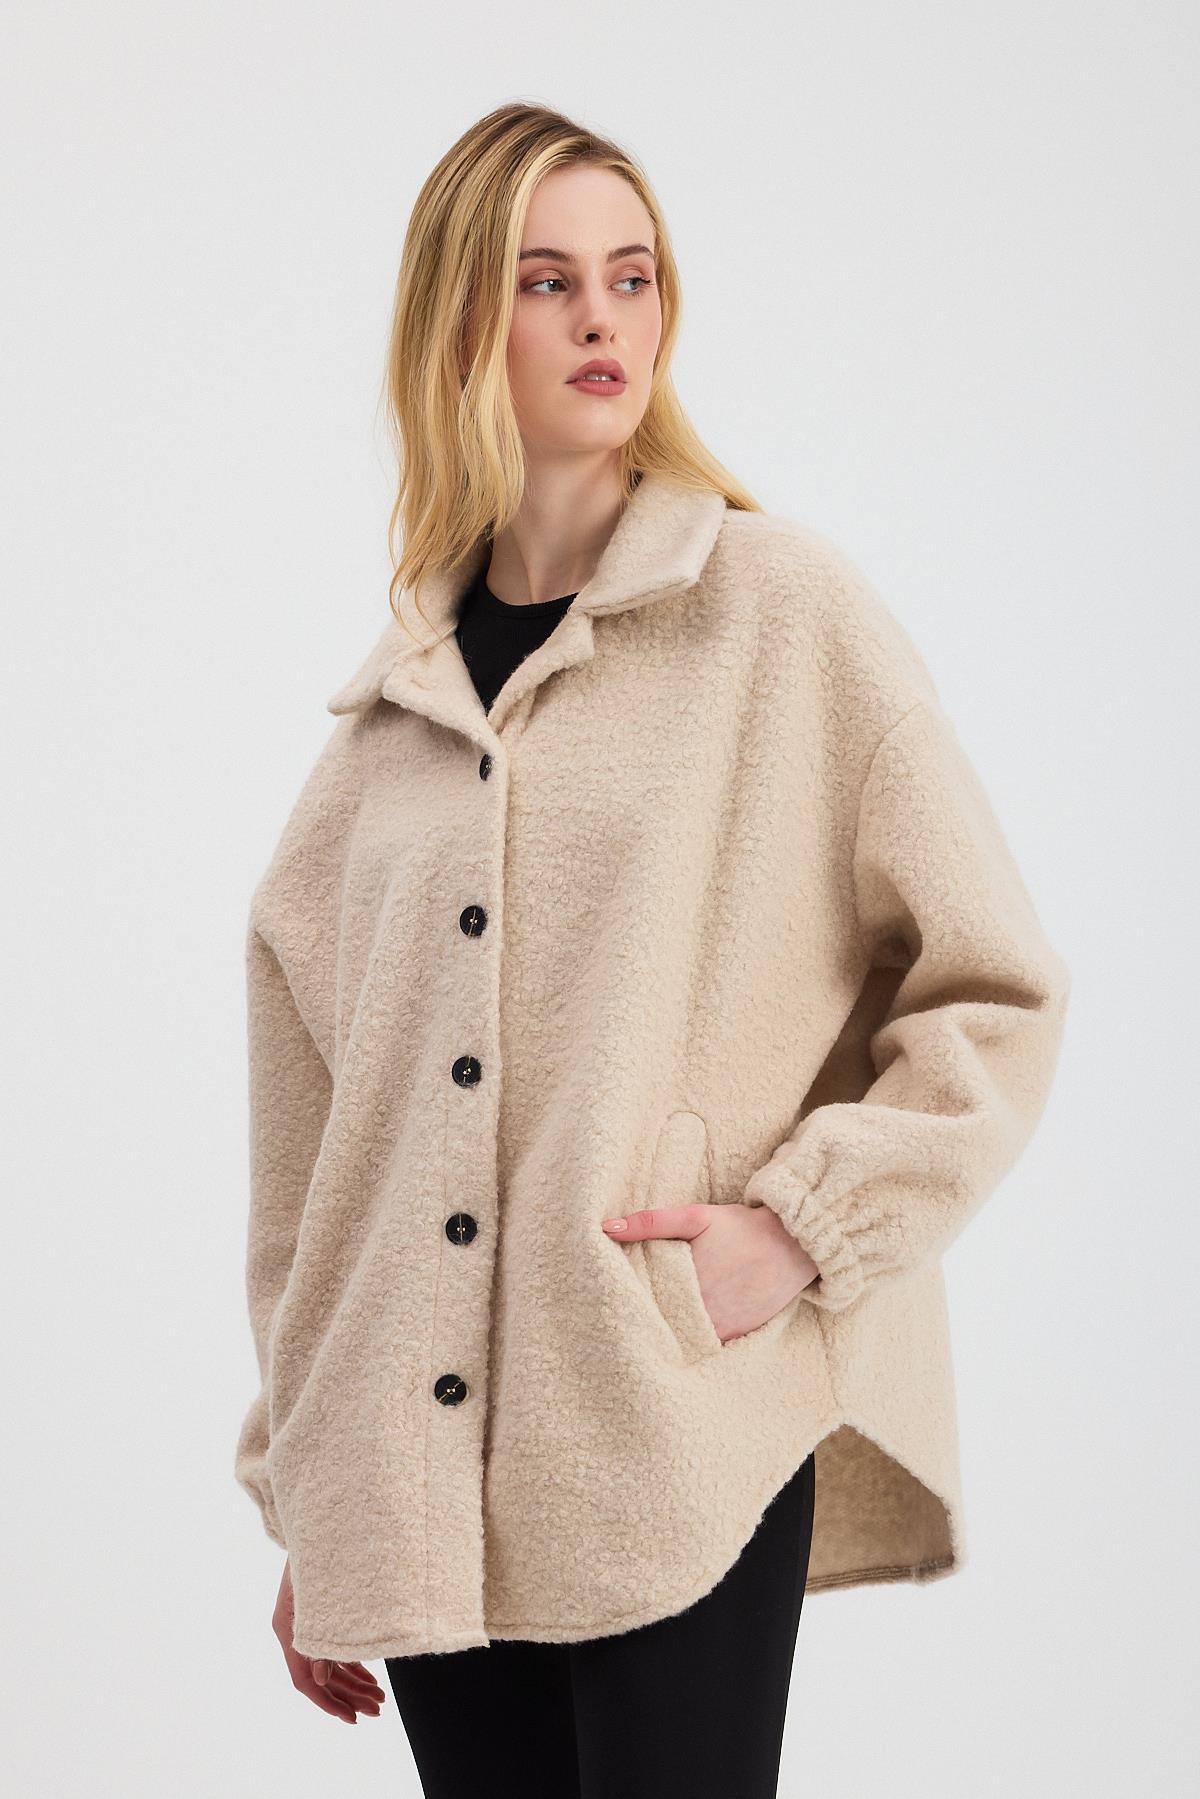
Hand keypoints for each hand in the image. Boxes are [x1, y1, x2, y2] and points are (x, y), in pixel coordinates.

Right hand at [273, 1558, 386, 1721]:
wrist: (322, 1520)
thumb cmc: (320, 1552)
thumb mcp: (318, 1594)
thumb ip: (320, 1638)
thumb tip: (320, 1680)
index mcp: (287, 1627)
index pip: (304, 1680)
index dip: (328, 1702)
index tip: (351, 1719)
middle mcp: (295, 1630)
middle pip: (322, 1677)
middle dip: (350, 1696)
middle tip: (377, 1711)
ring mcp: (309, 1623)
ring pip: (332, 1665)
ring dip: (356, 1684)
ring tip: (380, 1700)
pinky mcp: (323, 1615)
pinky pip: (336, 1650)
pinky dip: (354, 1665)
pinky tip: (372, 1678)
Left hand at [602, 1201, 819, 1343]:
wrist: (792, 1243)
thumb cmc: (741, 1227)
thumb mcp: (696, 1216)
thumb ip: (651, 1221)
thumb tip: (606, 1228)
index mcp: (687, 1282)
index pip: (643, 1304)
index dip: (625, 1306)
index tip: (608, 1306)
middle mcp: (703, 1310)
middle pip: (661, 1325)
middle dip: (641, 1325)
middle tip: (617, 1324)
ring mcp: (722, 1327)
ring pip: (682, 1341)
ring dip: (665, 1338)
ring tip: (641, 1336)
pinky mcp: (738, 1335)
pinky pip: (707, 1347)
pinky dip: (691, 1345)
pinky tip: (677, 1340)